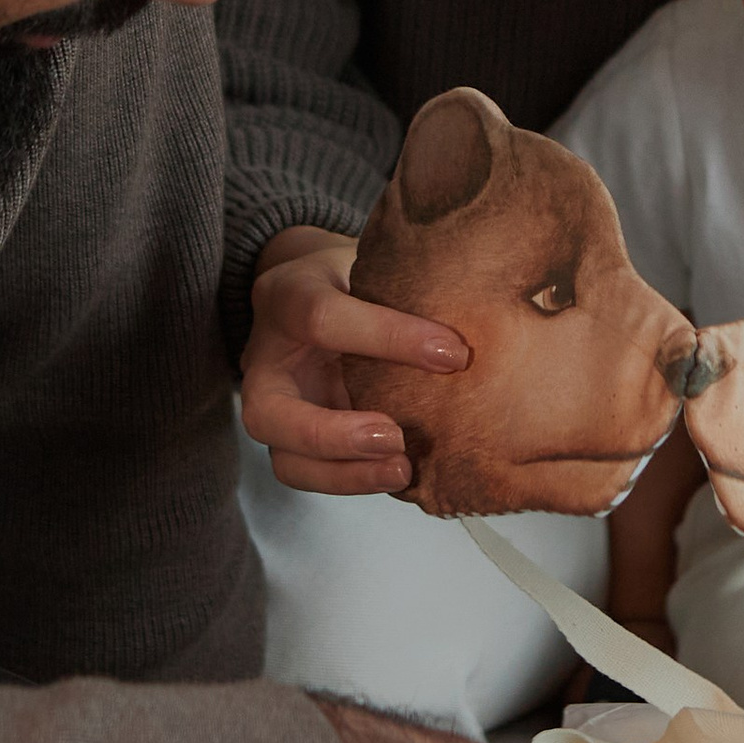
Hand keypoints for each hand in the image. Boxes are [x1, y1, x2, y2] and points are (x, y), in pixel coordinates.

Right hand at [240, 225, 464, 496]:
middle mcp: (267, 361)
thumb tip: (476, 316)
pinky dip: (355, 480)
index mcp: (286, 299)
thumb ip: (404, 286)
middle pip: (267, 413)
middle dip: (331, 435)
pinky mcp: (295, 440)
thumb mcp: (370, 263)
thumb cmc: (348, 278)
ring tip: (403, 469)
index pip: (323, 318)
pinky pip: (312, 474)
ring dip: (345, 475)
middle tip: (394, 438)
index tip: (452, 353)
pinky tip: (399, 473)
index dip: (388, 337)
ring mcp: (275, 408)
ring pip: (286, 460)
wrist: (310, 292)